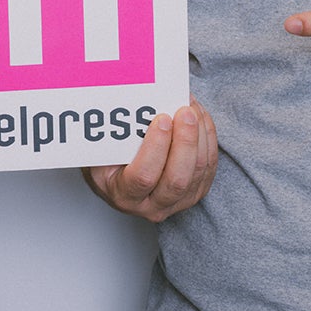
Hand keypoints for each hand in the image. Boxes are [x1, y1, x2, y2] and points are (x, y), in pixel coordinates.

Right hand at [82, 99, 215, 222]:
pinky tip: (200, 118)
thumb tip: (134, 104)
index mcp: (124, 195)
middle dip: (185, 141)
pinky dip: (208, 138)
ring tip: (193, 109)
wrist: (121, 179)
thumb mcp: (102, 151)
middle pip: (177, 179)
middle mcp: (152, 206)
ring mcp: (176, 202)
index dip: (156, 148)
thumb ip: (114, 135)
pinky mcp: (195, 193)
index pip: (143, 177)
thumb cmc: (109, 161)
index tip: (161, 119)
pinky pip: (209, 166)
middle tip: (185, 112)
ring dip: (200, 136)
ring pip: (198, 172)